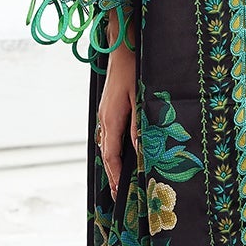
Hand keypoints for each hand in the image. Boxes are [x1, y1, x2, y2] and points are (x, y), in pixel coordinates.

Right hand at [95, 36, 137, 202]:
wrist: (122, 49)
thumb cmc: (134, 71)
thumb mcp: (141, 99)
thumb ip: (139, 126)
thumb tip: (139, 150)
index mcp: (111, 119)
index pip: (111, 155)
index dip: (116, 174)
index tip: (119, 191)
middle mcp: (105, 119)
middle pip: (106, 154)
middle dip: (112, 175)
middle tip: (118, 196)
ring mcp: (105, 115)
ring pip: (107, 145)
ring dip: (112, 164)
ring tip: (119, 182)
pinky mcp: (108, 110)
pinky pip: (109, 136)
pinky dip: (113, 151)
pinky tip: (120, 156)